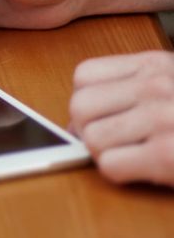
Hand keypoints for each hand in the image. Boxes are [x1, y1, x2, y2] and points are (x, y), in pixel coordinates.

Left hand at [70, 51, 173, 186]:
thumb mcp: (170, 87)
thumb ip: (128, 91)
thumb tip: (74, 122)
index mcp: (155, 65)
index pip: (84, 76)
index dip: (85, 102)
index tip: (102, 117)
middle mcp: (157, 85)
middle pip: (79, 106)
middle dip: (89, 130)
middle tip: (116, 142)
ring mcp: (162, 119)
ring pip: (91, 137)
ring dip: (105, 154)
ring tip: (135, 154)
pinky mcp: (168, 155)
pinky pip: (109, 165)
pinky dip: (121, 173)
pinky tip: (146, 168)